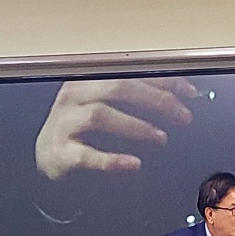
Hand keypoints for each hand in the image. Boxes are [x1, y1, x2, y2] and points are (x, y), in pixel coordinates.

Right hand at [34, 78, 197, 179]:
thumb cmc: (79, 128)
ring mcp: (64, 123)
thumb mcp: (102, 103)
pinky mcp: (60, 152)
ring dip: (137, 126)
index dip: (163, 79)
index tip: (189, 91)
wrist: (46, 156)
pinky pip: (86, 154)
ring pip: (101, 115)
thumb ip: (134, 94)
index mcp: (88, 78)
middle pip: (118, 88)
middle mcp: (74, 95)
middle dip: (156, 100)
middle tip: (182, 116)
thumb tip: (177, 92)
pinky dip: (112, 159)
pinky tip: (133, 164)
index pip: (130, 71)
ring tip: (161, 137)